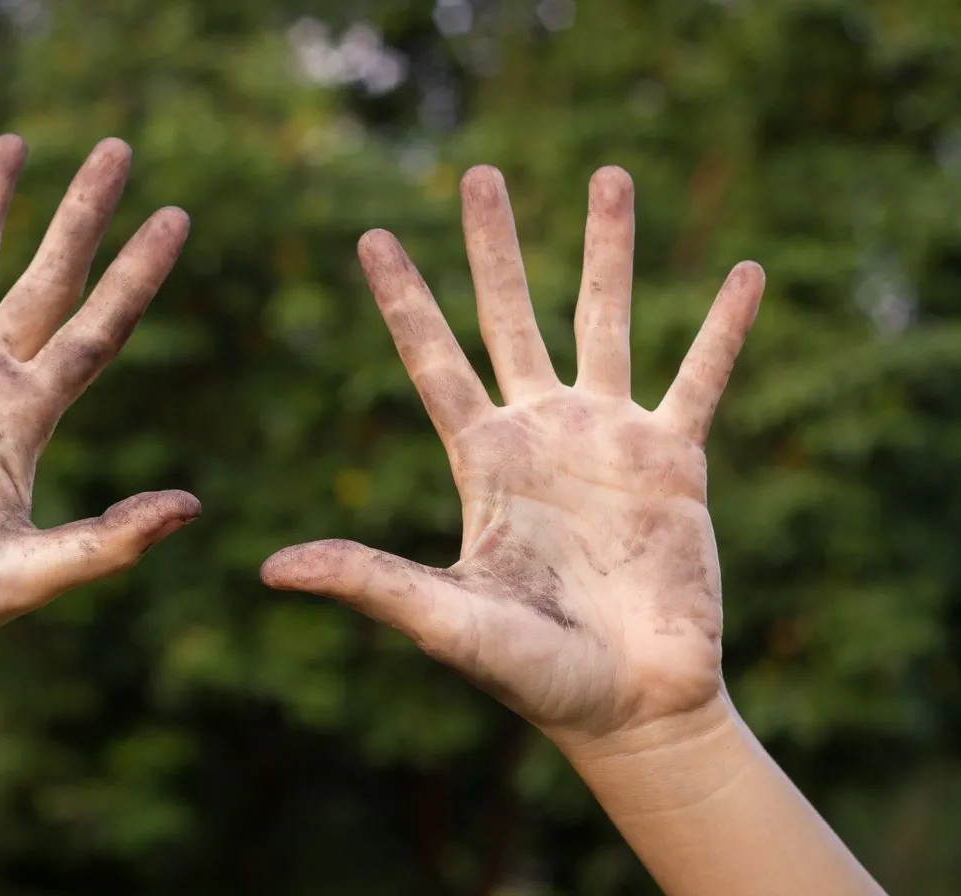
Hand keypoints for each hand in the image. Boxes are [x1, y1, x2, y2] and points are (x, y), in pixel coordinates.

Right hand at [0, 135, 199, 682]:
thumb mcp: (31, 574)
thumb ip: (108, 540)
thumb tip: (194, 507)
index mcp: (32, 419)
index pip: (100, 327)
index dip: (138, 272)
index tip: (176, 215)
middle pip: (48, 277)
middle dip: (81, 213)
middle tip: (117, 147)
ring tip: (13, 143)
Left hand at [261, 166, 762, 742]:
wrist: (629, 706)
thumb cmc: (533, 672)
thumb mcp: (444, 618)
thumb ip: (368, 580)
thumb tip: (270, 568)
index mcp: (482, 459)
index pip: (435, 360)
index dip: (405, 298)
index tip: (372, 236)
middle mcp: (541, 433)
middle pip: (511, 316)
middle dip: (494, 246)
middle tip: (479, 174)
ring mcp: (608, 439)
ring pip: (606, 320)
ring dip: (607, 249)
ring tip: (609, 173)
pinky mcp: (674, 461)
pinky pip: (701, 377)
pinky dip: (723, 327)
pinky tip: (745, 271)